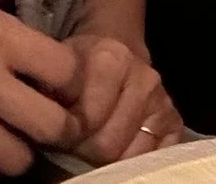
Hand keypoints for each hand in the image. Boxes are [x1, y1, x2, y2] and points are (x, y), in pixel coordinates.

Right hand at [0, 0, 77, 183]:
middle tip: (47, 124)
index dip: (72, 82)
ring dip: (20, 153)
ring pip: (18, 160)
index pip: (67, 71)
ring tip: (10, 140)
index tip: (63, 87)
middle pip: (52, 125)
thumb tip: (48, 72)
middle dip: (57, 128)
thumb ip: (12, 40)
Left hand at [57, 32, 179, 163]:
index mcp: (111, 58)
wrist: (114, 55)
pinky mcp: (175, 121)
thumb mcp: (57, 72)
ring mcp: (163, 100)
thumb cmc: (79, 71)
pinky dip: (132, 160)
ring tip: (94, 144)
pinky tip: (118, 148)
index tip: (58, 131)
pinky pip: (153, 158)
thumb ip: (46, 95)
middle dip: (86, 150)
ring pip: (131, 155)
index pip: (86, 119)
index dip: (66, 133)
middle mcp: (144, 77)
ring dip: (109, 159)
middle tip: (75, 143)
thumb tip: (41, 127)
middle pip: (109, 144)